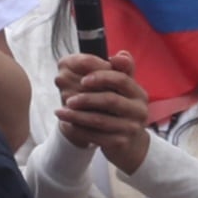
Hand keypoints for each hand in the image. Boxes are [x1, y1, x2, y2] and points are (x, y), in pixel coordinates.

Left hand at [53, 51, 151, 172]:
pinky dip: (78, 130)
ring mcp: (131, 127)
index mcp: (137, 91)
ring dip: (76, 115)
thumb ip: (115, 71)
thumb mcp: (120, 90)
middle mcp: (138, 109)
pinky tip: (66, 125)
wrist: (129, 143)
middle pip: (110, 99)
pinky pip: (95, 136)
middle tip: (67, 98)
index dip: (101, 77)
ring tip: (59, 111)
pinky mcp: (120, 143)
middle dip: (86, 98)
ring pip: (100, 120)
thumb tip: (119, 54)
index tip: (83, 79)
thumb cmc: (118, 110)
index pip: (121, 79)